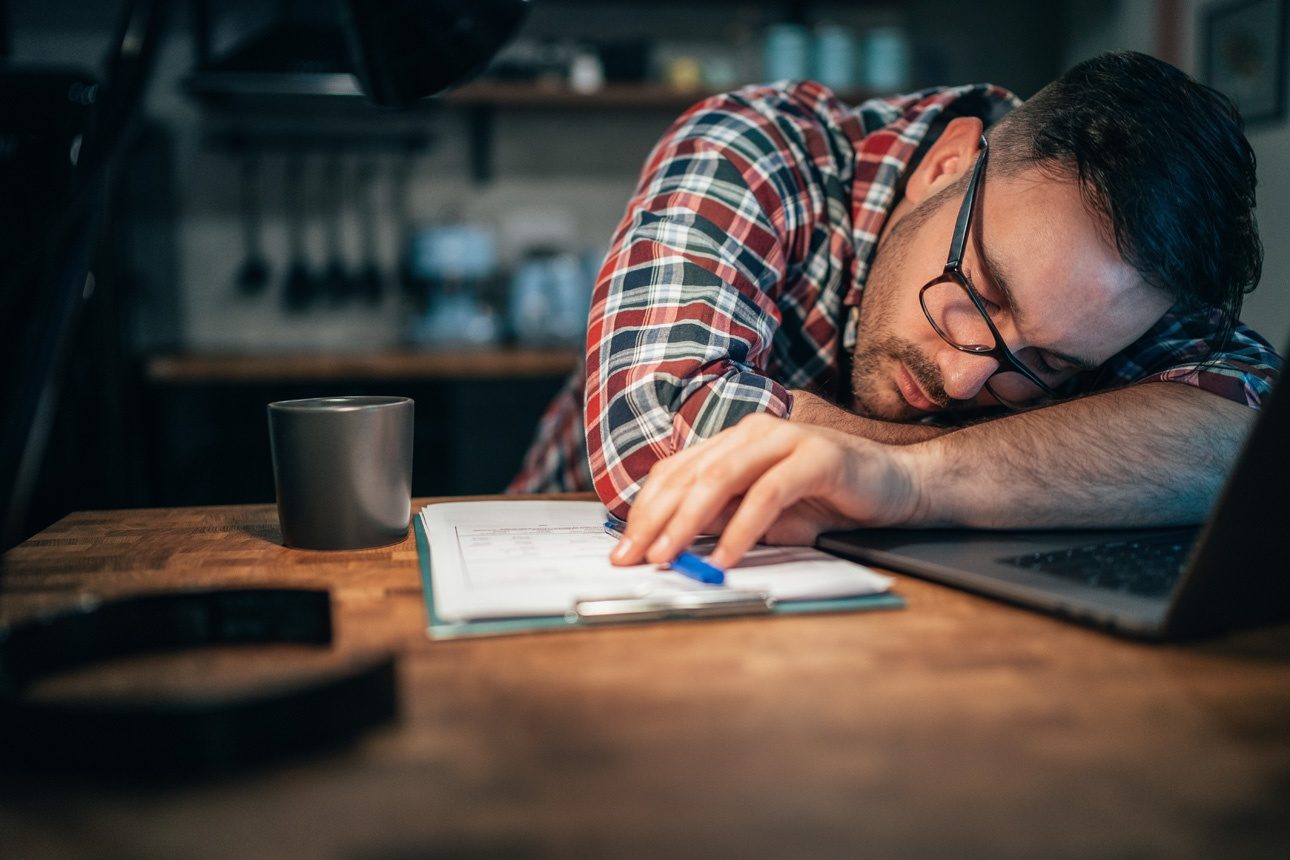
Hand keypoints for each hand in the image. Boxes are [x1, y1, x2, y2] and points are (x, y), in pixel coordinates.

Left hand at [609, 413, 921, 569]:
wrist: (897, 486)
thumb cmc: (827, 501)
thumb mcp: (762, 517)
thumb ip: (721, 520)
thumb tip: (671, 542)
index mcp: (733, 442)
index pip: (675, 472)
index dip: (644, 511)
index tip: (623, 550)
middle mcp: (752, 432)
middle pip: (689, 475)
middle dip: (654, 520)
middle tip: (633, 558)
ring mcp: (784, 439)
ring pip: (720, 479)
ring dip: (687, 523)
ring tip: (668, 558)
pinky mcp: (815, 456)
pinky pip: (767, 494)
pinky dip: (742, 529)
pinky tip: (725, 557)